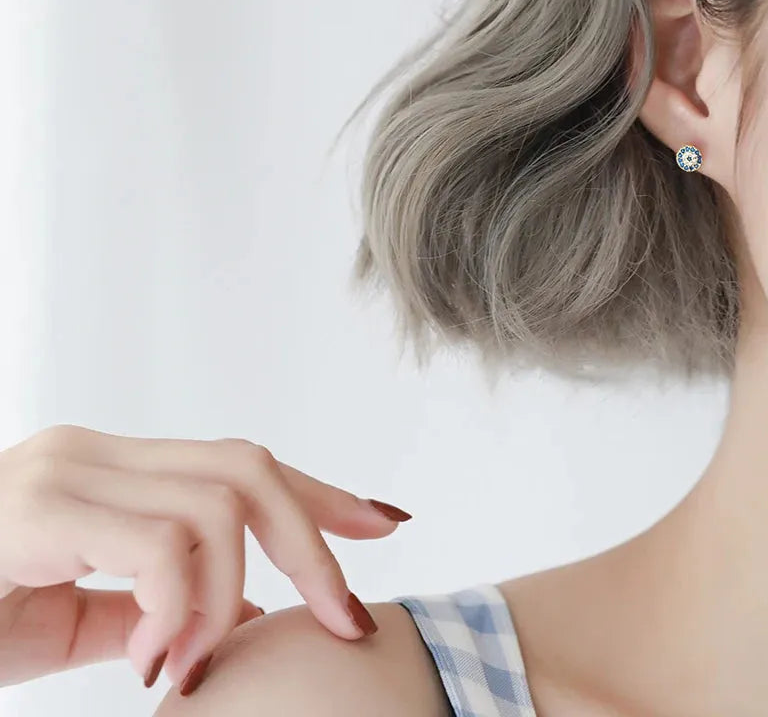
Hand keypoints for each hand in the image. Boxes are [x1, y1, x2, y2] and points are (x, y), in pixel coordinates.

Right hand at [0, 424, 410, 692]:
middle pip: (248, 469)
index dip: (320, 492)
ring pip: (215, 506)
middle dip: (315, 537)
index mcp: (112, 471)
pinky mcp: (38, 506)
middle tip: (344, 614)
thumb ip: (157, 610)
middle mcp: (95, 453)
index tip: (380, 522)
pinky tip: (156, 661)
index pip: (241, 464)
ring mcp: (66, 471)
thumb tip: (238, 622)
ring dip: (230, 595)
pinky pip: (158, 546)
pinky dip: (182, 608)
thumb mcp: (77, 621)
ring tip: (190, 664)